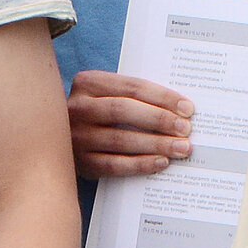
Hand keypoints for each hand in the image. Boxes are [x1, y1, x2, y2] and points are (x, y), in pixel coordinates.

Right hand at [68, 70, 191, 178]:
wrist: (60, 138)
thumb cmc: (99, 112)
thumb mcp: (108, 95)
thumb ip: (134, 96)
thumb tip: (179, 108)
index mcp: (88, 82)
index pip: (131, 87)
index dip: (162, 97)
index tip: (187, 108)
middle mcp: (77, 107)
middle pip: (123, 110)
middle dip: (159, 120)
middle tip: (186, 129)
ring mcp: (76, 136)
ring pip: (119, 139)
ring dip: (155, 144)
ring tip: (181, 148)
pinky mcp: (79, 162)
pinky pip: (113, 165)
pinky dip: (139, 164)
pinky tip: (160, 163)